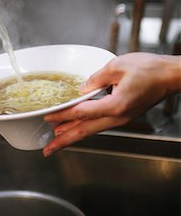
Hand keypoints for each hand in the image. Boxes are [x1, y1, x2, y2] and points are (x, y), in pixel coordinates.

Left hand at [42, 53, 179, 156]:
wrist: (170, 76)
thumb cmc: (149, 69)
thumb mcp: (117, 66)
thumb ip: (96, 78)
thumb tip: (82, 88)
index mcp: (115, 105)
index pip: (82, 112)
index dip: (63, 115)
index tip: (48, 117)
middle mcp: (118, 116)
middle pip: (86, 130)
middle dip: (65, 140)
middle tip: (48, 149)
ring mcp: (122, 118)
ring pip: (93, 129)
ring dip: (74, 134)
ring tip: (58, 140)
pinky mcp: (124, 114)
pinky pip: (101, 124)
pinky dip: (86, 126)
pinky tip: (79, 125)